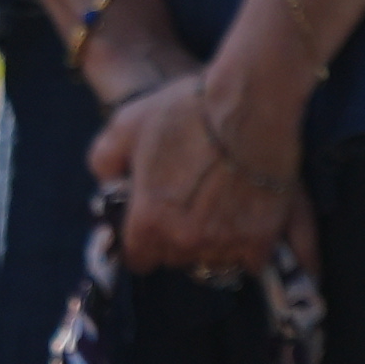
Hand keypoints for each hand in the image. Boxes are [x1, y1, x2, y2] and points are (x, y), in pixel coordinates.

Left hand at [93, 58, 302, 278]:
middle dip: (179, 238)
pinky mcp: (259, 239)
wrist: (251, 102)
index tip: (155, 224)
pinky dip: (249, 246)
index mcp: (147, 220)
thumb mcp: (127, 124)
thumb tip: (107, 181)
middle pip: (176, 258)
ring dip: (214, 243)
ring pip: (213, 260)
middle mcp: (184, 240)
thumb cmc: (187, 110)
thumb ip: (105, 160)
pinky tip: (248, 219)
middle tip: (191, 205)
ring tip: (222, 208)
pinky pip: (249, 260)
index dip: (144, 242)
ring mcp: (223, 242)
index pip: (138, 259)